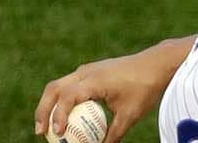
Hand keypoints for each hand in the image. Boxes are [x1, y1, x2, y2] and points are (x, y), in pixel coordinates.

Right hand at [34, 36, 194, 142]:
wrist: (157, 63)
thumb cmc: (145, 87)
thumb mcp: (129, 115)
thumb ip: (113, 135)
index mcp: (94, 80)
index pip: (67, 97)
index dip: (58, 116)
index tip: (58, 134)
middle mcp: (86, 72)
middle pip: (54, 89)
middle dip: (43, 110)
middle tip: (40, 132)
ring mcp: (87, 70)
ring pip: (59, 84)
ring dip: (50, 104)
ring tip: (48, 126)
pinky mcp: (91, 71)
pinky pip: (70, 84)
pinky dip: (62, 99)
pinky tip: (65, 115)